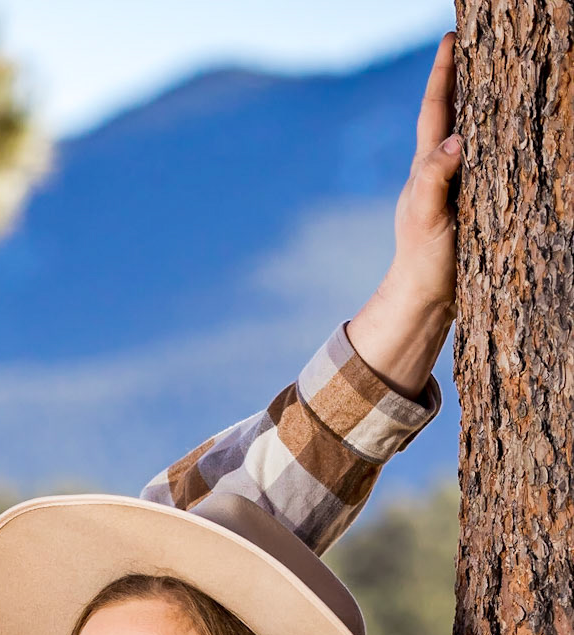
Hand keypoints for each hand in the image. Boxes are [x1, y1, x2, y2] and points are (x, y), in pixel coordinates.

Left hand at [346, 34, 460, 396]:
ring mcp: (453, 189)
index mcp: (424, 169)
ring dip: (477, 106)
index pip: (435, 112)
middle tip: (474, 43)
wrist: (423, 303)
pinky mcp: (467, 206)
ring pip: (467, 136)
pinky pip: (482, 163)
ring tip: (494, 75)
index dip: (443, 75)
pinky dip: (491, 142)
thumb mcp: (425, 218)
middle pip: (451, 115)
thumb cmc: (422, 262)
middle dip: (461, 79)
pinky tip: (505, 134)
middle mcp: (437, 172)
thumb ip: (435, 179)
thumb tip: (454, 140)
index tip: (451, 38)